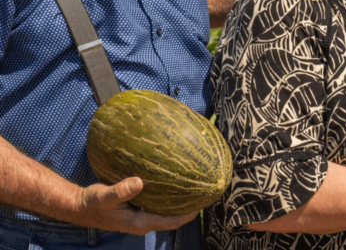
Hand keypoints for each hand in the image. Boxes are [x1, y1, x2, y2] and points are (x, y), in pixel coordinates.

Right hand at [73, 178, 197, 234]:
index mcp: (140, 223)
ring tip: (195, 186)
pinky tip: (174, 180)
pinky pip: (158, 203)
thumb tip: (139, 182)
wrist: (80, 206)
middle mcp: (144, 221)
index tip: (203, 204)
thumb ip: (121, 191)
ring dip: (180, 201)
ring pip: (166, 210)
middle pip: (173, 217)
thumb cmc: (93, 203)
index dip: (187, 215)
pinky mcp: (138, 207)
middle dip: (189, 207)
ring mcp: (141, 215)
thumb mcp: (105, 196)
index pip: (171, 221)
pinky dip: (168, 195)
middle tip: (206, 191)